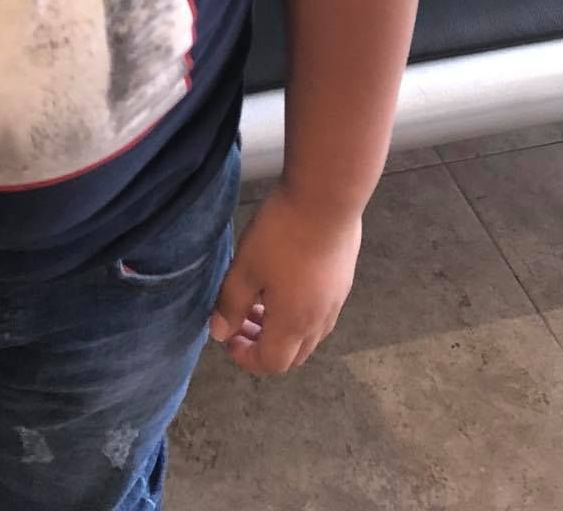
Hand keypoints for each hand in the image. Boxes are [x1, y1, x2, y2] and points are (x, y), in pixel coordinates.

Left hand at [209, 184, 362, 375]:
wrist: (327, 199)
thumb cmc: (281, 236)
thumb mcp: (246, 268)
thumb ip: (231, 305)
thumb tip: (219, 333)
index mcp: (293, 325)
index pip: (271, 363)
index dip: (245, 358)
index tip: (227, 337)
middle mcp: (319, 322)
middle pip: (292, 355)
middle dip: (263, 346)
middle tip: (241, 321)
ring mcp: (336, 302)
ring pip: (308, 335)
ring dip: (281, 329)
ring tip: (260, 300)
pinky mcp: (343, 281)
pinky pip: (319, 313)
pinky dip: (298, 313)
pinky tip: (285, 282)